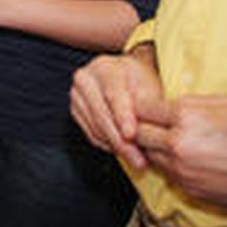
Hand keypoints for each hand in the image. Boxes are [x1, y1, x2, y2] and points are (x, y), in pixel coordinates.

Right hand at [70, 49, 164, 169]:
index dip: (123, 116)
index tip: (131, 134)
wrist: (126, 76)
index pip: (113, 94)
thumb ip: (148, 104)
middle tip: (139, 159)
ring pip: (96, 128)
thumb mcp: (149, 85)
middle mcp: (85, 79)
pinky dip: (108, 146)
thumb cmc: (140, 79)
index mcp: (105, 67)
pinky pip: (91, 134)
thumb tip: (150, 129)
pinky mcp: (76, 111)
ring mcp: (77, 95)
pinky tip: (124, 152)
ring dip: (117, 147)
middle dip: (122, 141)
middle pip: (102, 115)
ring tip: (137, 159)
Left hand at [134, 94, 226, 209]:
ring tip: (168, 142)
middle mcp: (176, 143)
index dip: (141, 108)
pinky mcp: (185, 186)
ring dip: (153, 148)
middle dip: (140, 128)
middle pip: (138, 133)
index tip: (144, 108)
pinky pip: (164, 173)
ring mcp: (179, 167)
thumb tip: (168, 105)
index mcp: (185, 116)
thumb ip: (191, 102)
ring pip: (148, 155)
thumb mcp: (223, 102)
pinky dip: (167, 165)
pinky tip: (182, 158)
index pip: (143, 109)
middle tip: (149, 125)